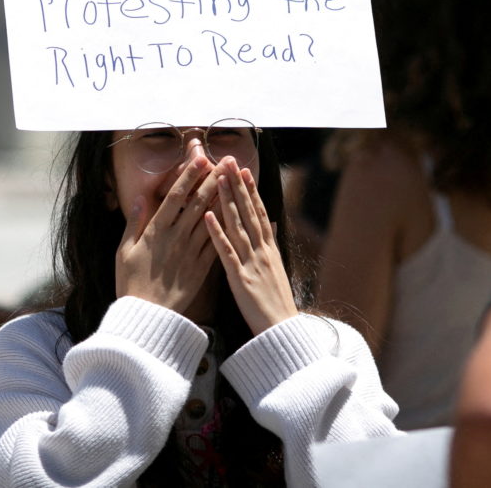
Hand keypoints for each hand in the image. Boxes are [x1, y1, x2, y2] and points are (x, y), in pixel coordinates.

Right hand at [116, 156, 222, 314]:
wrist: (146, 317)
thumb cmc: (130, 284)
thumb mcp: (123, 251)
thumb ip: (133, 223)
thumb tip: (140, 198)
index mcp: (155, 231)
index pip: (175, 197)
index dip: (189, 176)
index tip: (200, 158)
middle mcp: (176, 237)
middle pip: (198, 202)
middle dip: (213, 179)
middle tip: (227, 161)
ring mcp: (190, 252)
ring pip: (211, 219)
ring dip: (225, 198)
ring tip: (237, 181)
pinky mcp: (202, 268)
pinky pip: (217, 243)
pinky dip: (226, 227)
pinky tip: (237, 214)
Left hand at [205, 158, 298, 334]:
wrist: (282, 331)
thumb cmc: (276, 304)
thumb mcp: (277, 269)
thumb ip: (270, 245)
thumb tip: (269, 223)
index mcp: (269, 249)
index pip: (259, 212)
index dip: (250, 190)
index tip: (242, 169)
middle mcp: (261, 250)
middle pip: (249, 212)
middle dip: (237, 185)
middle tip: (228, 160)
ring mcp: (251, 262)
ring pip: (237, 225)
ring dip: (227, 200)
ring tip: (217, 177)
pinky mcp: (240, 278)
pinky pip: (226, 252)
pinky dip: (217, 232)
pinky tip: (208, 216)